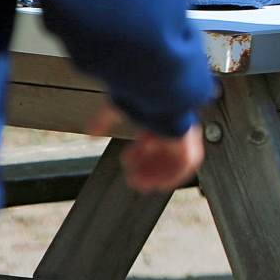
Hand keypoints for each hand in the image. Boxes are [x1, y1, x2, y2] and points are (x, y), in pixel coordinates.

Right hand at [90, 102, 204, 192]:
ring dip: (156, 175)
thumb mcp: (117, 108)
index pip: (152, 141)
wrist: (157, 94)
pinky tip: (159, 184)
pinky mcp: (189, 143)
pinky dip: (171, 177)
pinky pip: (185, 166)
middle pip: (162, 154)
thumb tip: (90, 132)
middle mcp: (175, 127)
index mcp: (160, 118)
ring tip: (141, 183)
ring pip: (173, 162)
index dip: (138, 154)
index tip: (126, 162)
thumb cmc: (140, 95)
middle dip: (146, 168)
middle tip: (132, 178)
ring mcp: (184, 135)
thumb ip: (103, 120)